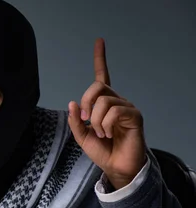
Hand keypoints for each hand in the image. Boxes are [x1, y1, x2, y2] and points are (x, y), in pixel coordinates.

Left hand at [68, 38, 146, 189]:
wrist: (116, 166)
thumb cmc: (102, 151)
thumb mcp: (81, 136)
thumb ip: (76, 121)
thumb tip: (73, 103)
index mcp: (103, 104)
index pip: (102, 77)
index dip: (100, 59)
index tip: (99, 41)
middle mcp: (116, 101)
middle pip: (97, 87)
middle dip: (87, 102)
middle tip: (86, 120)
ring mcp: (126, 108)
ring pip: (104, 102)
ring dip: (96, 121)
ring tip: (102, 134)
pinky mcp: (134, 116)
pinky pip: (115, 112)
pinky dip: (106, 125)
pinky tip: (110, 134)